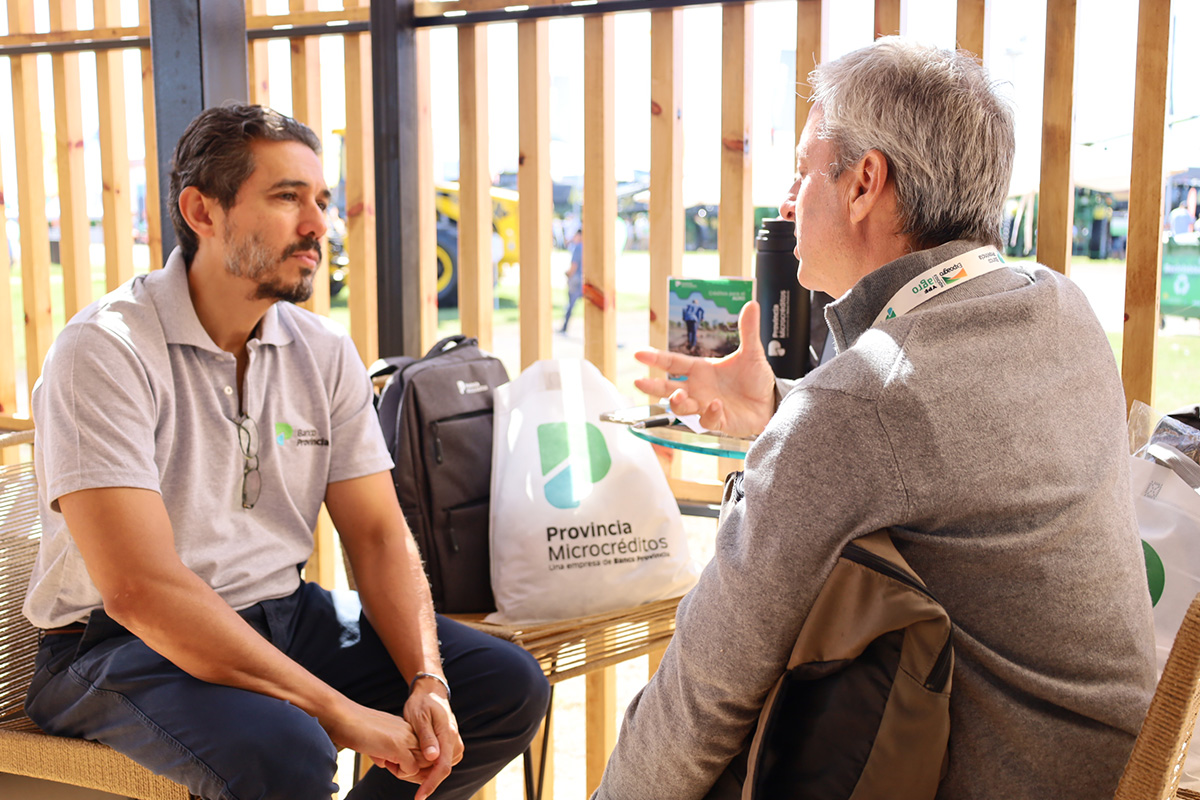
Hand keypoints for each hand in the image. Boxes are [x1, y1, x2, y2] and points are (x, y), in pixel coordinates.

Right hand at [324, 701, 426, 782]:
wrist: (342, 716)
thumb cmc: (355, 728)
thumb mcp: (376, 738)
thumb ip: (385, 749)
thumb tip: (387, 763)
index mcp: (406, 727)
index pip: (424, 750)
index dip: (414, 762)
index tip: (397, 765)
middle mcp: (411, 731)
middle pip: (427, 758)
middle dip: (414, 770)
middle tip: (394, 767)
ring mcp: (406, 738)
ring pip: (423, 764)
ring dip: (407, 771)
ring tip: (387, 762)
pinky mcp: (398, 747)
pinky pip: (411, 769)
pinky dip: (400, 772)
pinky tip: (383, 760)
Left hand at [403, 681, 463, 799]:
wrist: (431, 693)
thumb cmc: (422, 703)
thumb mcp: (419, 718)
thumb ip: (426, 738)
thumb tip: (432, 758)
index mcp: (448, 735)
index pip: (442, 767)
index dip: (431, 784)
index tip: (419, 797)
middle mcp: (455, 742)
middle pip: (441, 771)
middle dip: (421, 778)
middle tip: (397, 771)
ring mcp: (455, 745)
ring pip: (440, 769)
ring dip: (422, 772)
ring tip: (401, 764)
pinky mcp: (451, 747)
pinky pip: (439, 763)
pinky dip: (426, 766)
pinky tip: (411, 760)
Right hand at [634, 301, 776, 438]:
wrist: (769, 403)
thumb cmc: (755, 379)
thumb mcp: (751, 353)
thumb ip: (748, 330)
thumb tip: (751, 304)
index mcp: (700, 370)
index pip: (672, 362)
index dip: (655, 358)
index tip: (638, 353)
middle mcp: (698, 389)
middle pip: (667, 388)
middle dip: (652, 386)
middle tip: (639, 382)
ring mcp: (705, 406)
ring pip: (681, 408)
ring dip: (676, 403)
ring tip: (678, 395)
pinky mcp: (718, 421)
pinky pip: (707, 420)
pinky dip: (709, 413)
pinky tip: (716, 404)